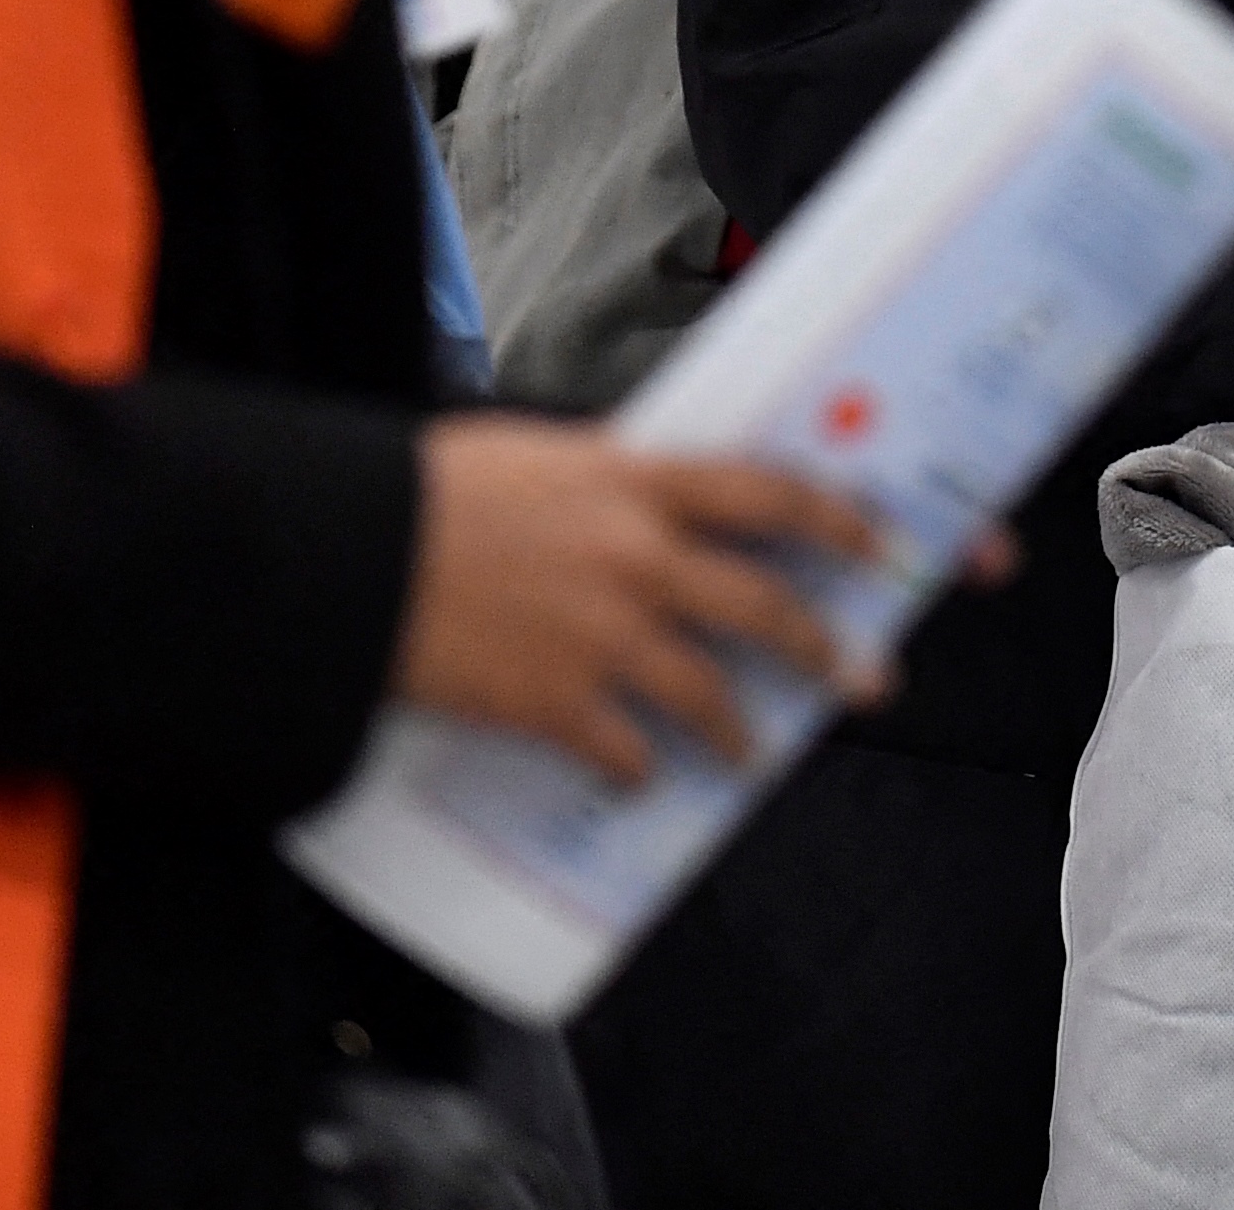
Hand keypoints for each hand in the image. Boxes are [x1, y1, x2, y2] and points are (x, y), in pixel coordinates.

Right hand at [395, 416, 892, 786]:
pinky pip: (627, 752)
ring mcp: (603, 637)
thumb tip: (653, 493)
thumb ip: (612, 476)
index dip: (841, 523)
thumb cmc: (431, 492)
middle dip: (827, 650)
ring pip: (710, 695)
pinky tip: (642, 779)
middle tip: (866, 678)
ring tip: (752, 754)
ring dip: (742, 732)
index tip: (881, 548)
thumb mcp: (540, 455)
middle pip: (766, 606)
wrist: (352, 556)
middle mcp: (639, 558)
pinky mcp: (557, 704)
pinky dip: (641, 771)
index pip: (772, 493)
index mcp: (637, 481)